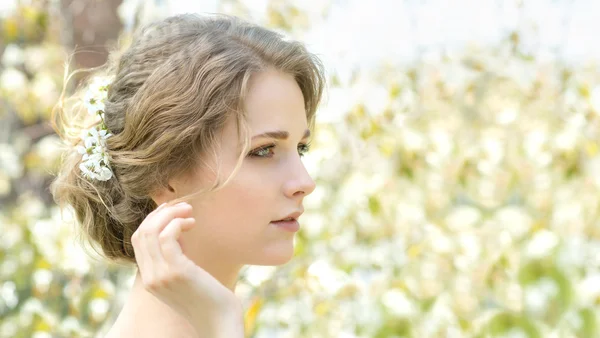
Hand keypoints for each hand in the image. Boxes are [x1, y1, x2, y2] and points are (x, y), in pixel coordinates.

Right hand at [131, 201, 243, 335]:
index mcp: (149, 278)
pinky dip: (177, 224)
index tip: (172, 210)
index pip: (138, 240)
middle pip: (141, 233)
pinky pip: (167, 237)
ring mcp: (160, 276)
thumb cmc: (209, 296)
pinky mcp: (176, 272)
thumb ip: (176, 254)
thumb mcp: (186, 273)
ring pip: (151, 232)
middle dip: (160, 213)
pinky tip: (191, 223)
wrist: (220, 321)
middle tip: (183, 206)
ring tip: (189, 212)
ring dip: (170, 214)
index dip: (153, 219)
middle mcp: (150, 278)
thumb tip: (177, 229)